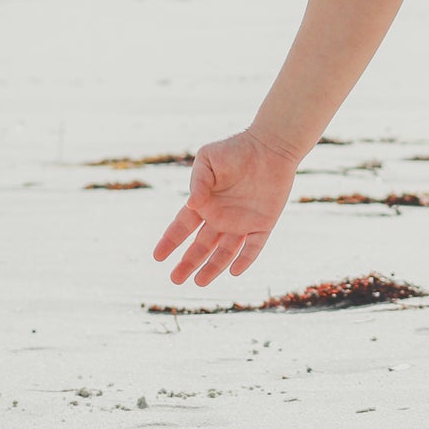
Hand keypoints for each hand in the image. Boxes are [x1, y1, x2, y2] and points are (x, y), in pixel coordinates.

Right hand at [152, 129, 299, 285]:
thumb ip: (197, 181)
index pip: (182, 227)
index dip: (170, 241)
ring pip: (225, 251)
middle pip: (201, 246)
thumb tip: (192, 206)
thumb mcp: (208, 159)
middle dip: (188, 262)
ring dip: (212, 267)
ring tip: (199, 282)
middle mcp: (221, 216)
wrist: (270, 146)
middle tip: (175, 279)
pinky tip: (234, 271)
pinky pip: (253, 246)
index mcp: (204, 203)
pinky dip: (245, 259)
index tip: (158, 256)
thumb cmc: (235, 149)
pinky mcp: (263, 223)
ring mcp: (242, 222)